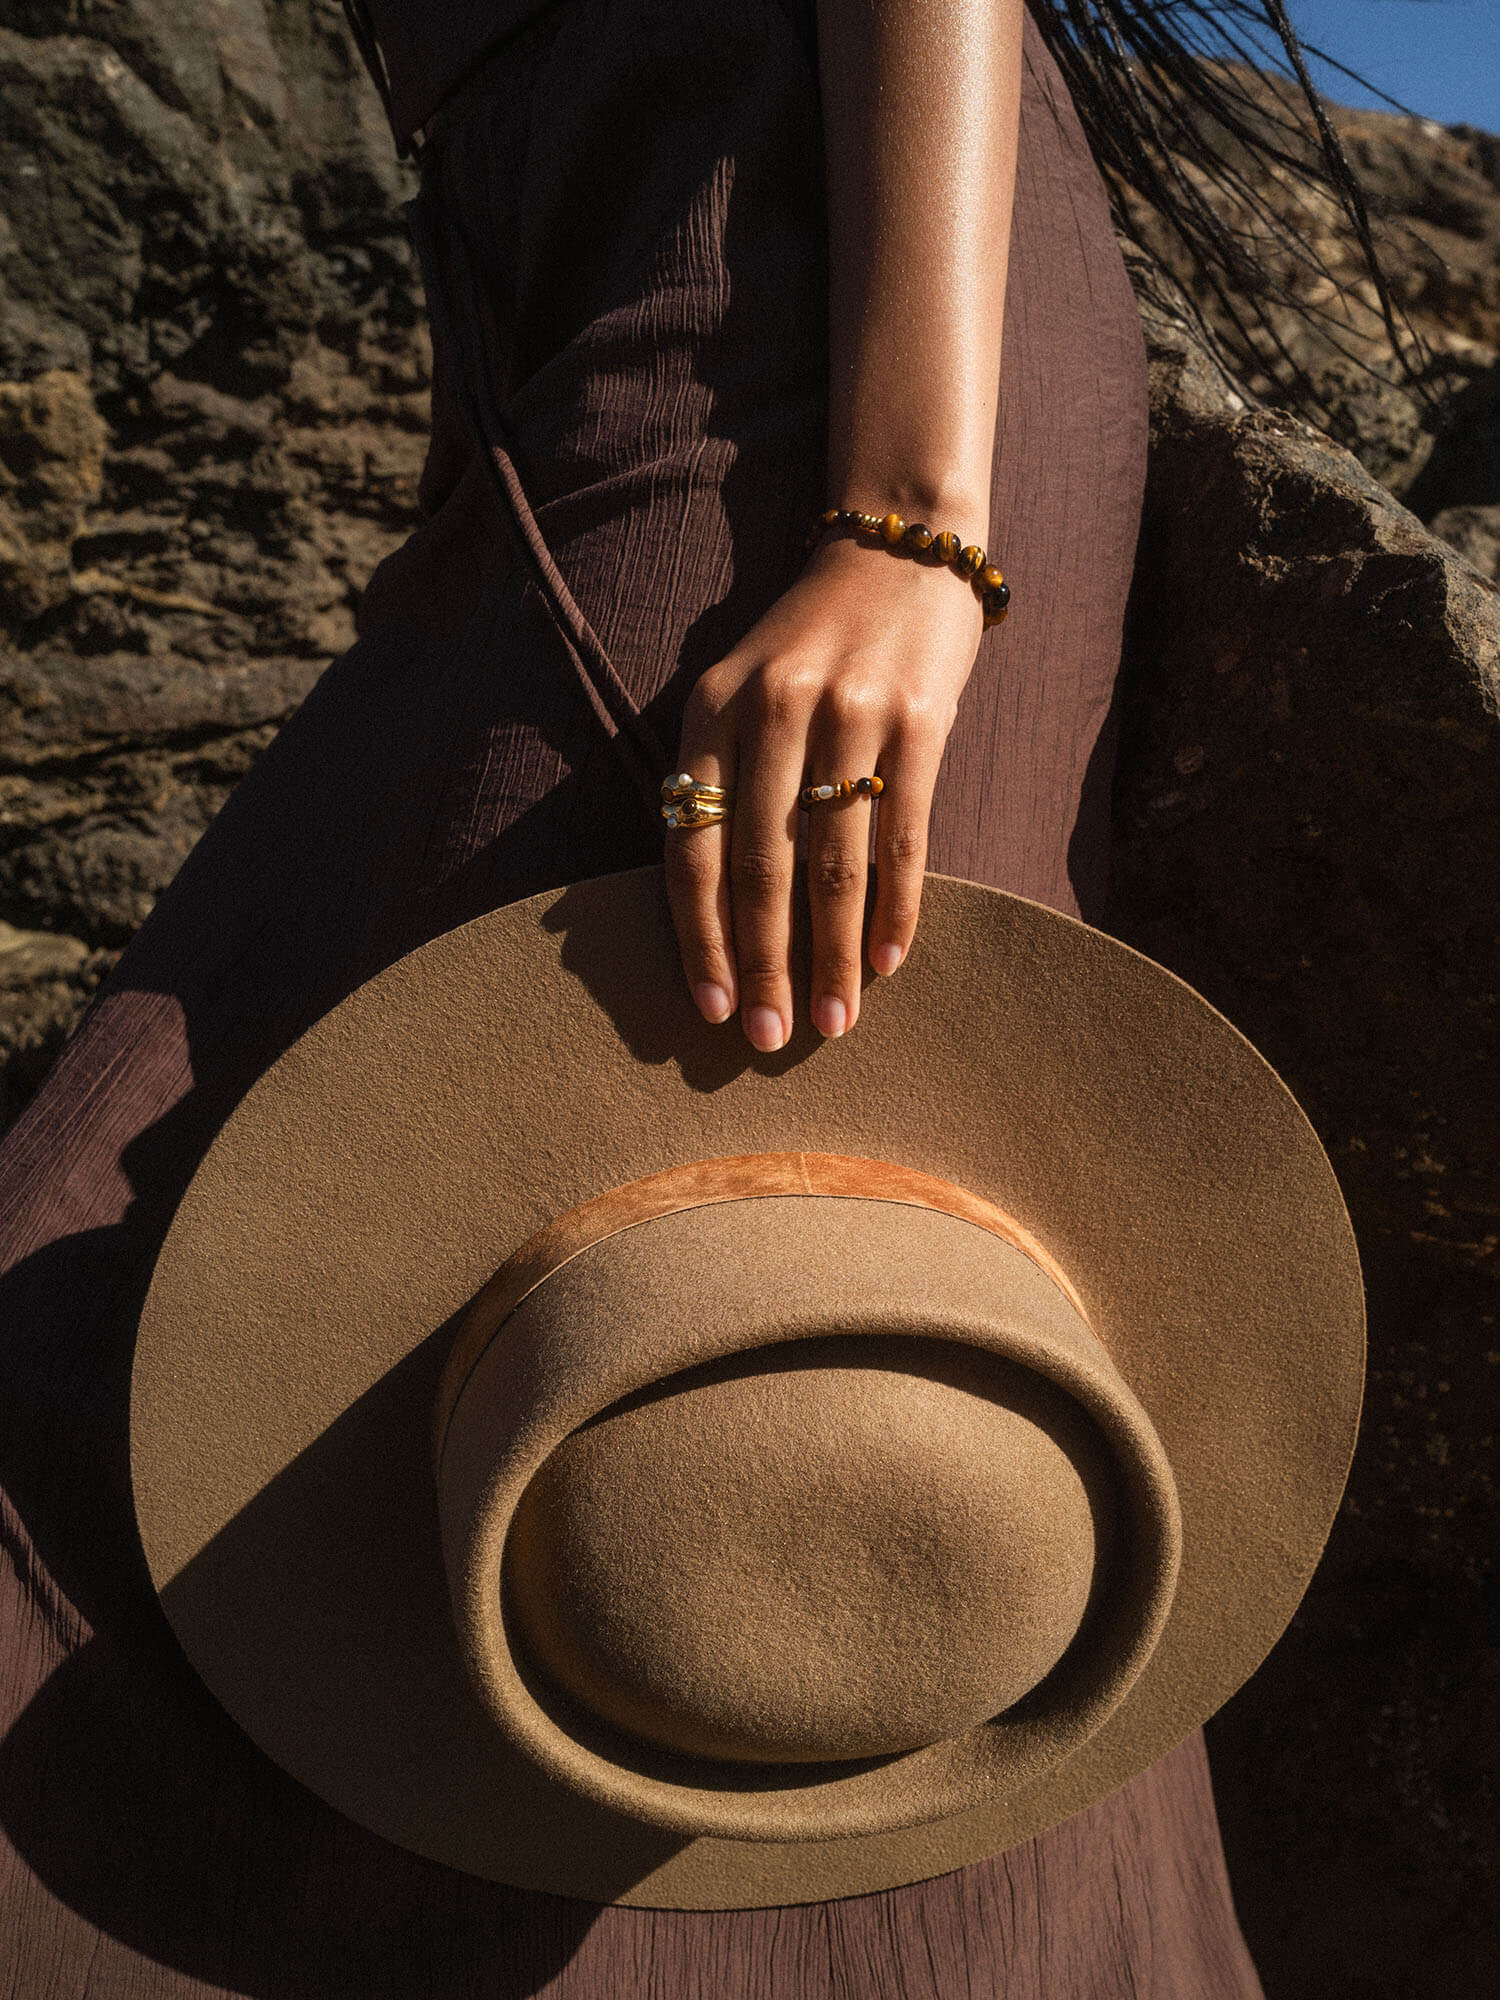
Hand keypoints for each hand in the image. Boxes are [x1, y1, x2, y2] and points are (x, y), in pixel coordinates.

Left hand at [664, 530, 984, 1049]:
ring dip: (832, 955)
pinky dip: (894, 907)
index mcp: (712, 709)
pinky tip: (887, 961)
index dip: (700, 936)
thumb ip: (720, 776)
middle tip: (770, 1040)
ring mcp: (849, 713)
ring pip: (834, 863)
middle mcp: (774, 710)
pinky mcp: (920, 720)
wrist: (897, 546)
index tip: (711, 1008)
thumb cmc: (810, 641)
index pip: (693, 845)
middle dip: (765, 964)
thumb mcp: (741, 688)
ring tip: (834, 1021)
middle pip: (761, 867)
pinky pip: (903, 836)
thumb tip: (712, 906)